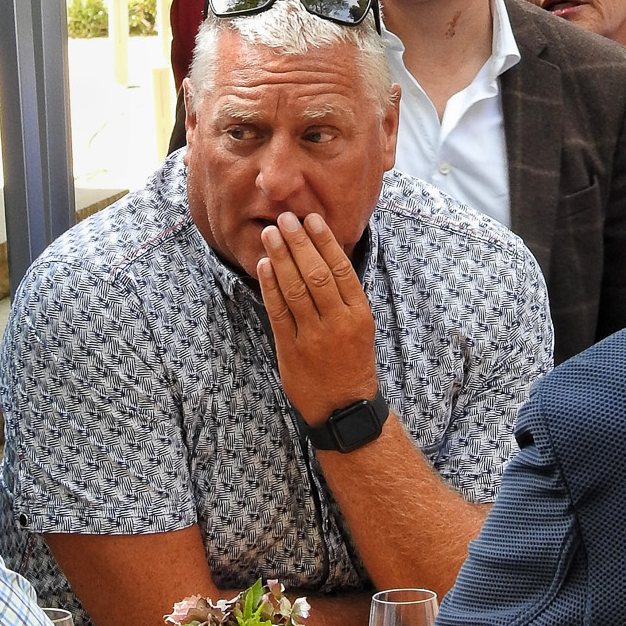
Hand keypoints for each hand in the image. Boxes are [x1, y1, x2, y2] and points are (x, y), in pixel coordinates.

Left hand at [257, 213, 379, 426]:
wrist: (343, 407)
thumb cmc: (351, 360)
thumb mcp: (359, 326)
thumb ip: (343, 295)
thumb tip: (322, 253)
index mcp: (359, 314)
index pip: (341, 269)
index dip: (325, 241)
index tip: (311, 219)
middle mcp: (338, 323)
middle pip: (317, 274)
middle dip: (299, 243)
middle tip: (285, 218)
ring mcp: (314, 337)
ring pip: (296, 290)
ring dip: (281, 258)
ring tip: (270, 234)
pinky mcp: (291, 350)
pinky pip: (279, 312)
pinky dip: (270, 287)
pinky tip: (265, 266)